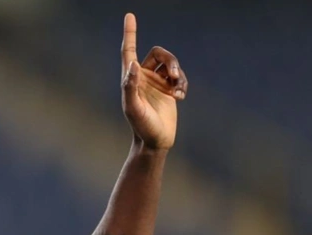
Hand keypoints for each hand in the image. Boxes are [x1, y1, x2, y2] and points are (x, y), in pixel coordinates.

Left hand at [121, 13, 187, 149]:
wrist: (155, 141)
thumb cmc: (141, 126)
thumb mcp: (133, 108)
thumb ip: (130, 86)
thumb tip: (132, 64)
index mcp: (131, 78)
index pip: (129, 50)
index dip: (130, 33)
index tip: (130, 16)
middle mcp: (143, 77)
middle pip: (159, 54)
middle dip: (170, 61)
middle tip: (174, 76)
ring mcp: (157, 83)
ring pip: (171, 64)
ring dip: (178, 73)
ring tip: (178, 89)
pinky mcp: (169, 90)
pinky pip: (179, 77)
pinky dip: (182, 84)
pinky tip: (180, 97)